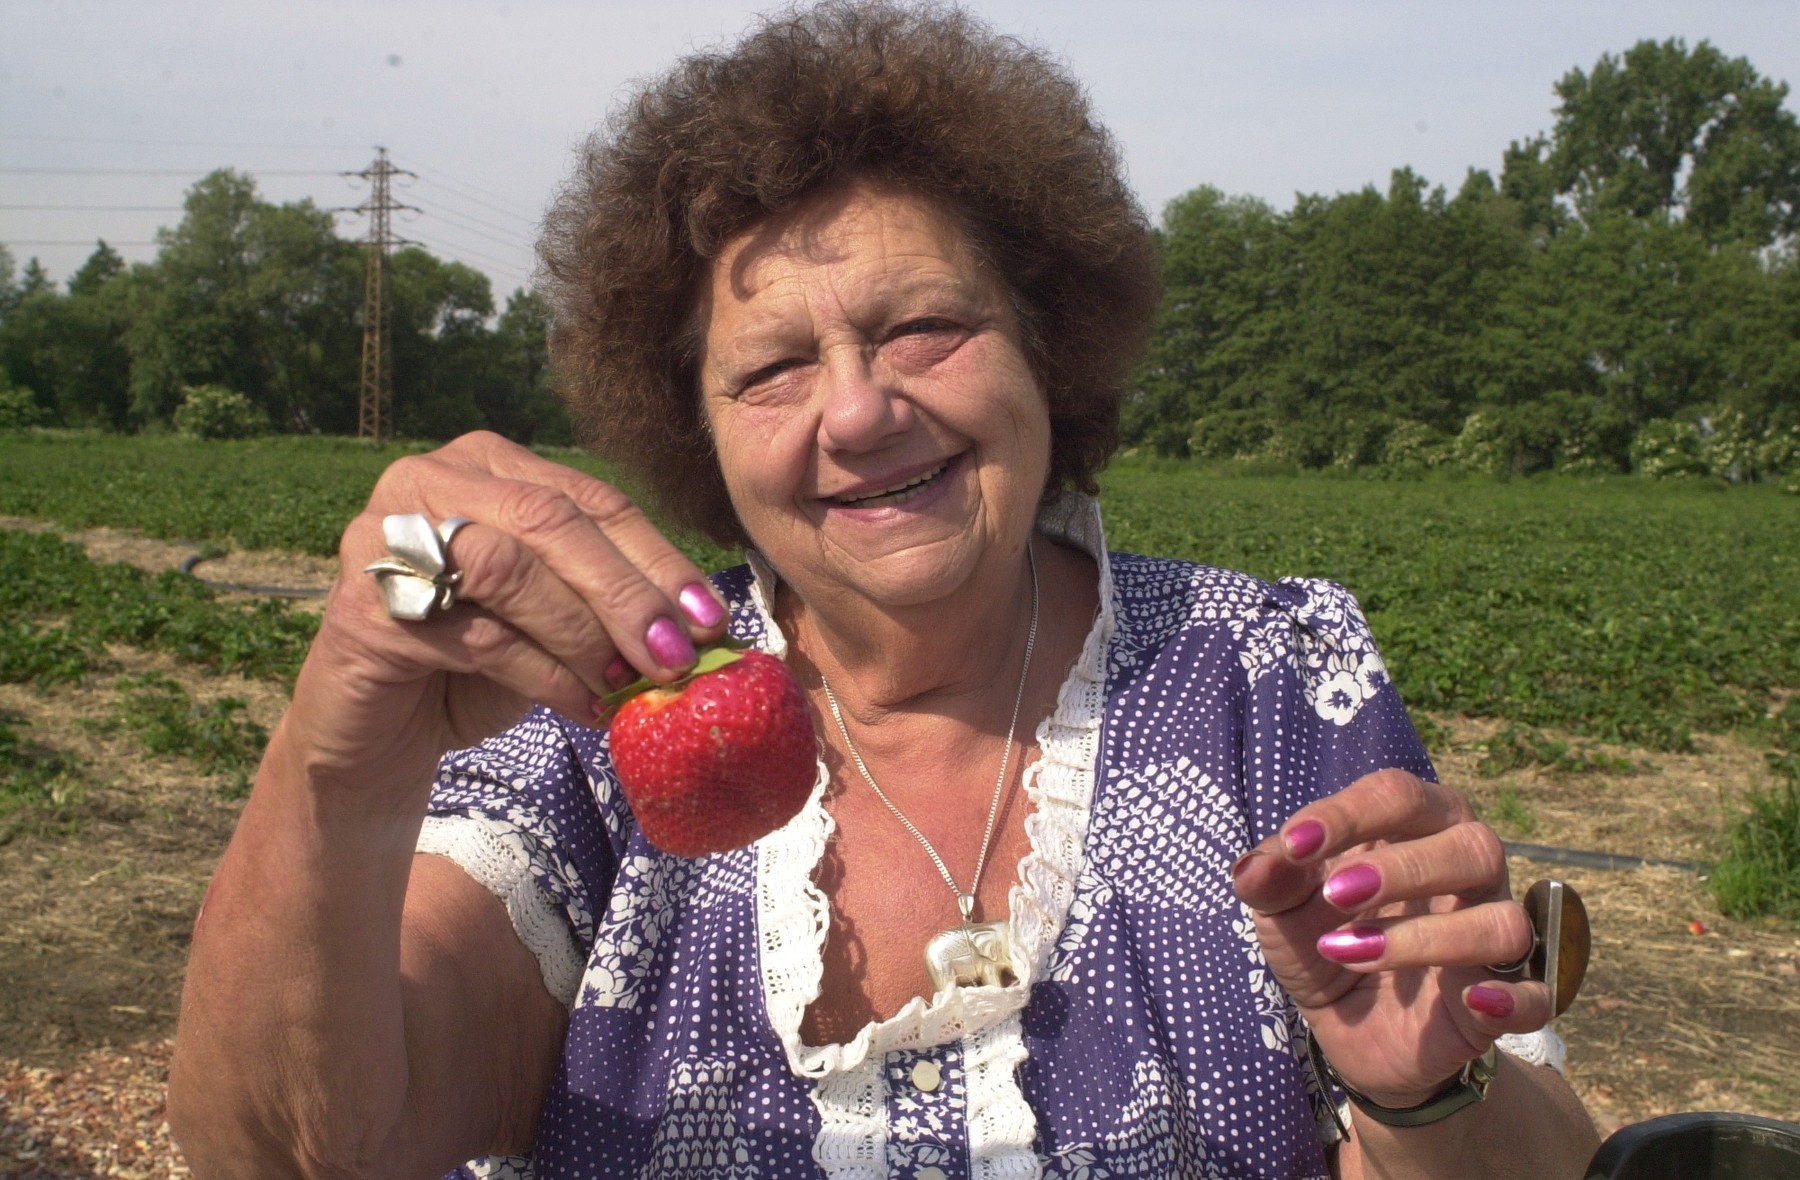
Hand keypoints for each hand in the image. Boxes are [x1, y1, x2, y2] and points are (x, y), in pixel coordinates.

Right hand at [284, 431, 728, 798]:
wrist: (381, 733)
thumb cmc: (479, 665)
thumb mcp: (556, 619)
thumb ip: (608, 600)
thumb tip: (701, 620)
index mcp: (488, 462)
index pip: (591, 501)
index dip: (657, 558)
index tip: (710, 617)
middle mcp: (430, 479)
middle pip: (551, 522)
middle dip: (626, 593)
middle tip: (677, 654)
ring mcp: (384, 535)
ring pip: (509, 569)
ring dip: (584, 633)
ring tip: (628, 682)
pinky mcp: (363, 605)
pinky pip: (475, 634)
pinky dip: (544, 674)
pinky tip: (582, 705)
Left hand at [1231, 769, 1546, 1107]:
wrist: (1348, 1027)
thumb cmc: (1324, 938)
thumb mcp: (1282, 911)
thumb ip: (1270, 880)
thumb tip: (1256, 865)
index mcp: (1416, 825)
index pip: (1397, 795)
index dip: (1348, 814)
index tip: (1295, 844)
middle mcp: (1468, 869)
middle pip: (1471, 845)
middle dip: (1402, 867)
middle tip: (1335, 895)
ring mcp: (1492, 933)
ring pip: (1501, 921)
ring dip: (1428, 938)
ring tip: (1352, 952)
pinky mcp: (1503, 999)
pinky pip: (1536, 995)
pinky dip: (1514, 998)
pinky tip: (1476, 1000)